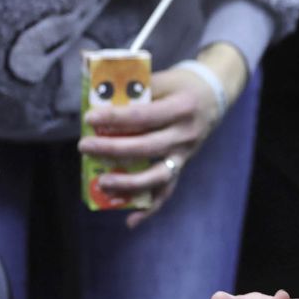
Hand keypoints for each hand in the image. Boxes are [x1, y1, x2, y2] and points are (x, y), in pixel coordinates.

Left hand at [78, 64, 223, 229]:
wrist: (214, 97)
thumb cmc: (182, 85)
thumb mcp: (164, 78)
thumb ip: (135, 85)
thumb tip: (94, 82)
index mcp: (181, 107)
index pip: (144, 116)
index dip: (116, 118)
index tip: (90, 119)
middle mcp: (185, 134)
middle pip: (147, 147)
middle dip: (112, 149)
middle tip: (84, 146)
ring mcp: (185, 154)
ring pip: (158, 176)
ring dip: (128, 183)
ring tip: (102, 182)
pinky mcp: (182, 167)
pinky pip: (167, 191)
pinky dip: (150, 208)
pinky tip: (131, 220)